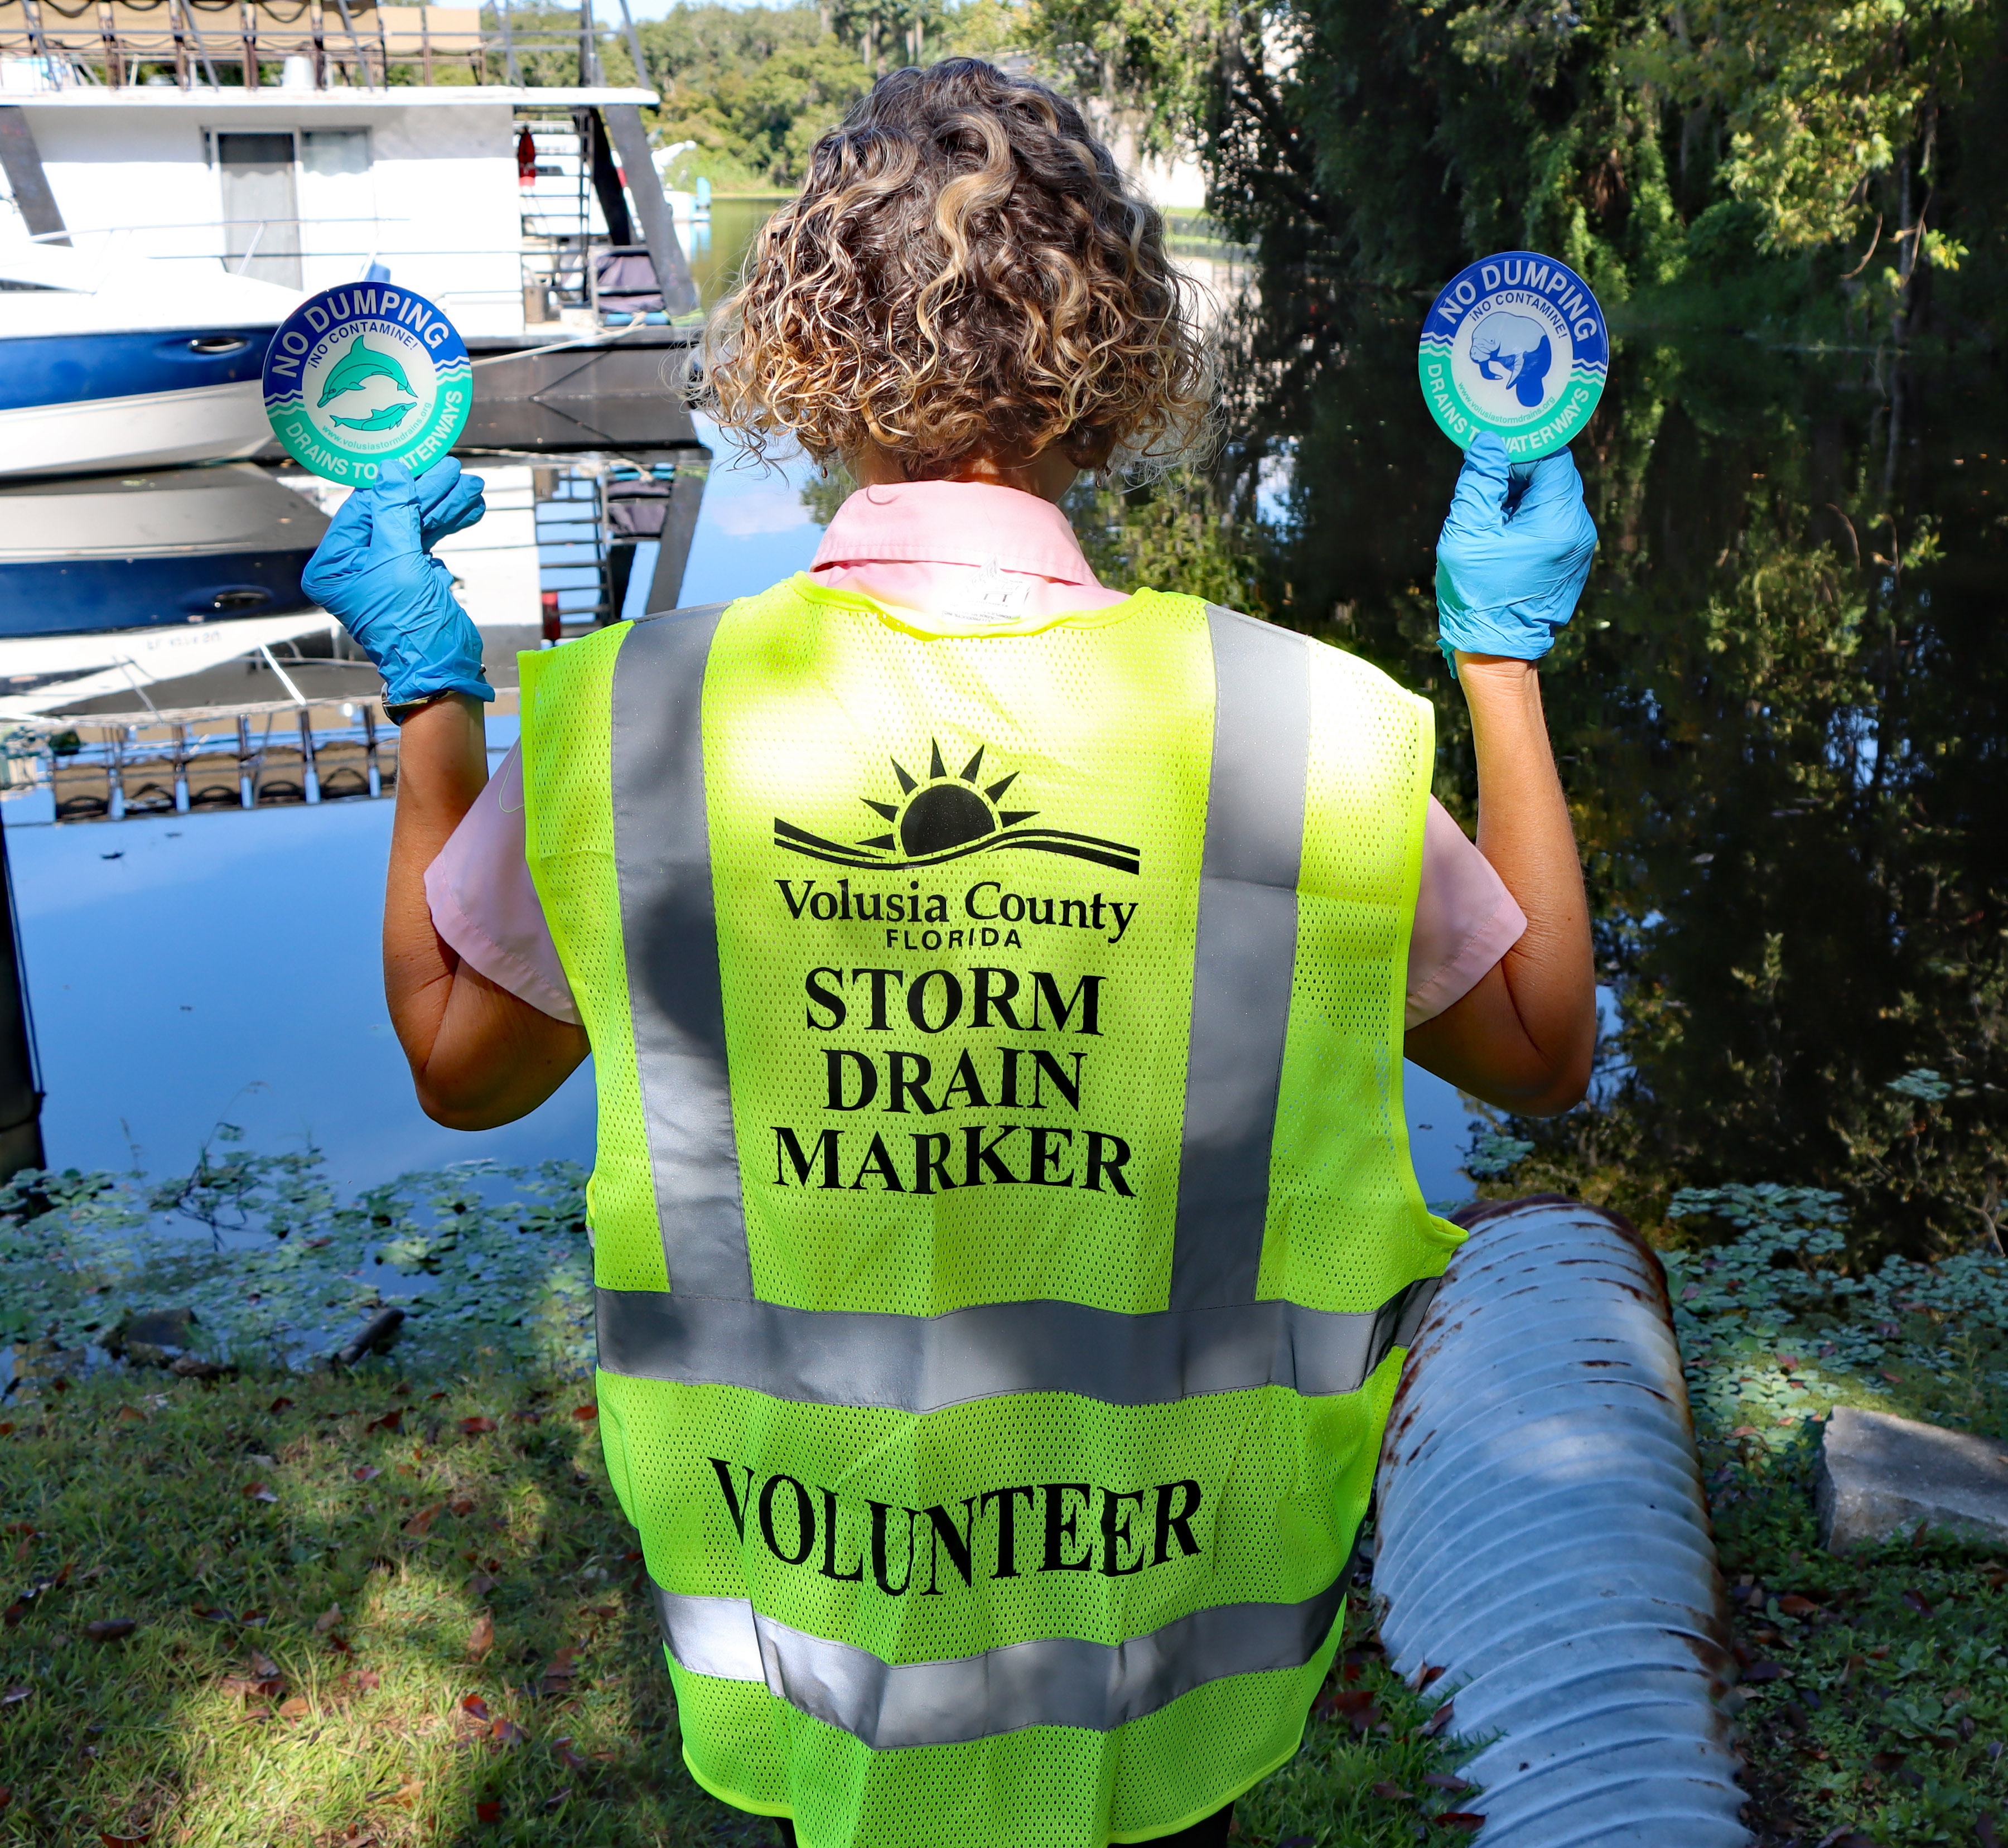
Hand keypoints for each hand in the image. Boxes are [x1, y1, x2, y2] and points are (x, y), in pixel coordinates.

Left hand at [302, 458, 492, 711]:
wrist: (441, 671)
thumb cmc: (411, 629)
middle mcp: (354, 566)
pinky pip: (427, 542)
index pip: (362, 509)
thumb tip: (391, 472)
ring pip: (414, 526)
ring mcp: (384, 571)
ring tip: (471, 489)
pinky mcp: (410, 577)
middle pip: (392, 514)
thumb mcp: (399, 563)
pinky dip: (448, 526)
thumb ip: (394, 513)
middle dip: (427, 494)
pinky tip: (468, 510)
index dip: (395, 485)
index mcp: (333, 565)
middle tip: (455, 473)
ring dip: (444, 506)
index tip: (422, 464)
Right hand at [1435, 432, 1597, 675]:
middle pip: (1554, 477)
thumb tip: (1488, 443)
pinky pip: (1551, 523)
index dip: (1519, 451)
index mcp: (1558, 520)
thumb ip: (1479, 482)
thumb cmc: (1478, 597)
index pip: (1552, 458)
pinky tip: (1500, 538)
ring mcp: (1578, 547)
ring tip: (1488, 519)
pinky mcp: (1570, 561)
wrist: (1498, 655)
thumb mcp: (1467, 533)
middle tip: (1483, 487)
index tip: (1490, 457)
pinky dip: (1526, 519)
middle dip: (1517, 474)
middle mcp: (1578, 530)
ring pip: (1550, 500)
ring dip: (1519, 499)